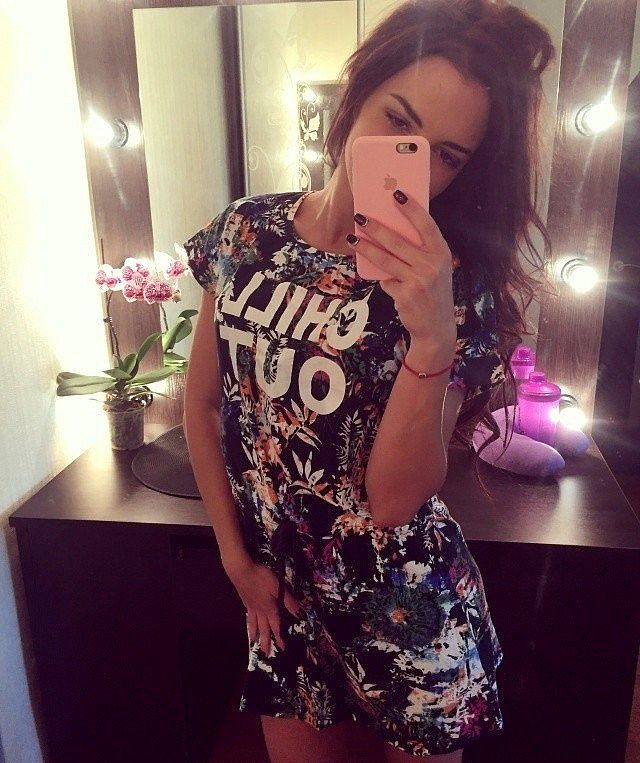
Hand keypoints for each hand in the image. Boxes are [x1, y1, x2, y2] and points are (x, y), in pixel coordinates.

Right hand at [224, 556, 303, 655]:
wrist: (241, 571)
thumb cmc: (261, 578)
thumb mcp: (278, 587)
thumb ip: (288, 600)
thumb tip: (299, 613)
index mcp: (270, 609)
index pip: (276, 626)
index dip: (279, 637)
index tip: (282, 648)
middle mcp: (260, 611)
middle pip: (264, 629)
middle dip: (266, 641)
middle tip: (266, 653)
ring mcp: (251, 607)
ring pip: (254, 625)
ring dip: (255, 635)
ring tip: (254, 643)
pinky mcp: (246, 602)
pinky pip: (249, 617)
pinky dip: (249, 624)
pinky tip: (250, 623)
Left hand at [348, 190, 456, 348]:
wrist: (436, 326)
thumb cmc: (433, 292)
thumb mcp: (435, 269)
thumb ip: (420, 252)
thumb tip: (389, 232)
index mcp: (441, 253)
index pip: (426, 225)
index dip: (411, 209)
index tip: (396, 194)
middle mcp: (432, 265)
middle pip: (397, 241)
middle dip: (375, 227)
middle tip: (360, 216)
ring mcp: (418, 280)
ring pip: (385, 259)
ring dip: (365, 247)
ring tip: (352, 238)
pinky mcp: (405, 294)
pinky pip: (386, 280)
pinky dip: (382, 278)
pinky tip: (380, 277)